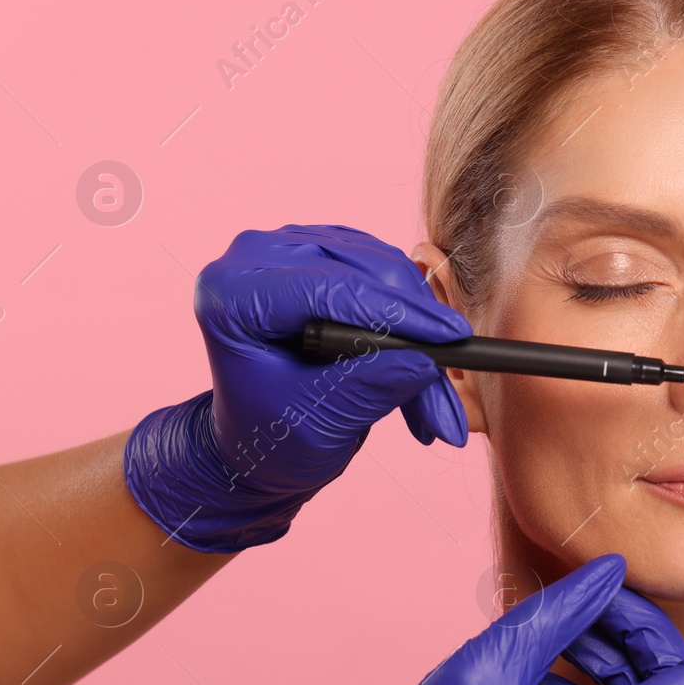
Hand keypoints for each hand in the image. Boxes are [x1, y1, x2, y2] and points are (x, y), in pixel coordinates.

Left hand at [124, 224, 470, 551]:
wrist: (257, 437)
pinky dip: (411, 316)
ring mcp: (290, 247)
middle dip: (416, 328)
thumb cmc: (267, 436)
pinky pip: (387, 271)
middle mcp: (256, 256)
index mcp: (232, 292)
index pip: (330, 287)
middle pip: (364, 269)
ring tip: (433, 397)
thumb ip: (367, 388)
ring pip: (385, 267)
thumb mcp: (317, 422)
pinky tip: (419, 364)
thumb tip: (426, 363)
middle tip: (447, 385)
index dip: (398, 314)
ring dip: (421, 327)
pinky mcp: (323, 252)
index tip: (451, 341)